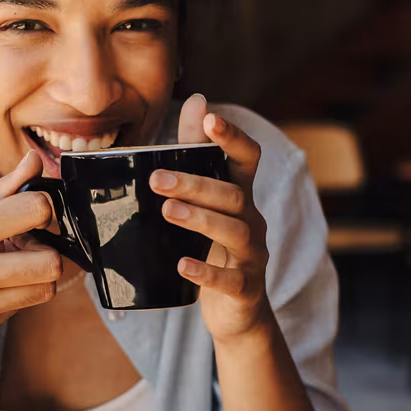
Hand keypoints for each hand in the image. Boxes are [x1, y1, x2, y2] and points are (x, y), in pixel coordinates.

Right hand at [0, 151, 61, 359]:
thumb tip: (35, 160)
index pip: (34, 210)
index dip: (42, 208)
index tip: (31, 211)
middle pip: (51, 261)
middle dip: (47, 249)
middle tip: (28, 244)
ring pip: (46, 288)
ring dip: (38, 275)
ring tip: (13, 265)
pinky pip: (22, 306)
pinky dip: (17, 294)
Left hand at [150, 94, 273, 341]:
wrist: (237, 311)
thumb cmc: (215, 248)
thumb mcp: (206, 202)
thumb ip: (197, 154)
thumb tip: (196, 99)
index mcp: (241, 196)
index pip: (247, 158)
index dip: (232, 137)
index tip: (209, 118)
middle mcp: (253, 220)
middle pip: (232, 195)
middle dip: (196, 184)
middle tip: (158, 179)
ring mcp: (253, 255)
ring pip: (233, 231)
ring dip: (200, 219)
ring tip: (168, 212)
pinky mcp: (246, 288)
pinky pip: (229, 278)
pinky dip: (206, 271)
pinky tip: (182, 264)